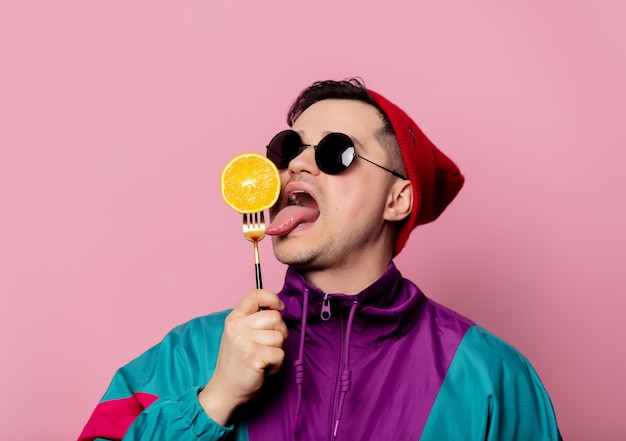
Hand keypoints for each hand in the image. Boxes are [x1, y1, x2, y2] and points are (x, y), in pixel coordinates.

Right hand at [198, 289, 287, 425]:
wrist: (224, 391)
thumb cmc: (237, 363)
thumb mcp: (239, 335)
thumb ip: (254, 320)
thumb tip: (279, 308)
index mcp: (234, 319)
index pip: (255, 294)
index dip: (272, 298)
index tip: (279, 308)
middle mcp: (237, 327)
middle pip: (275, 317)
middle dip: (279, 332)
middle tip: (268, 346)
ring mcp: (244, 341)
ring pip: (279, 336)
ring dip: (277, 351)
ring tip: (263, 359)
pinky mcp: (252, 357)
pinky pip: (280, 354)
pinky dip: (277, 364)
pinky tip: (264, 368)